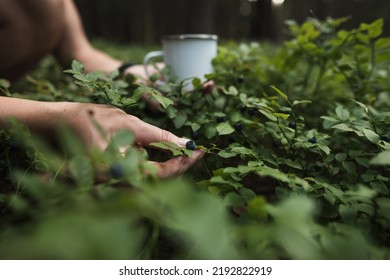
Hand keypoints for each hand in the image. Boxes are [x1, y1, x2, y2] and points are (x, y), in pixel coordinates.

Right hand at [56, 102, 203, 177]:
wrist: (60, 123)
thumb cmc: (91, 119)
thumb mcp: (129, 123)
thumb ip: (158, 136)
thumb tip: (185, 144)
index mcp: (118, 171)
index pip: (160, 174)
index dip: (182, 163)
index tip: (199, 150)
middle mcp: (116, 183)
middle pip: (157, 181)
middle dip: (178, 166)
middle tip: (195, 150)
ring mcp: (114, 182)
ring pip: (150, 180)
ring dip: (169, 166)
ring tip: (185, 151)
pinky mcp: (114, 177)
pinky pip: (140, 175)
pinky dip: (155, 165)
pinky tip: (165, 151)